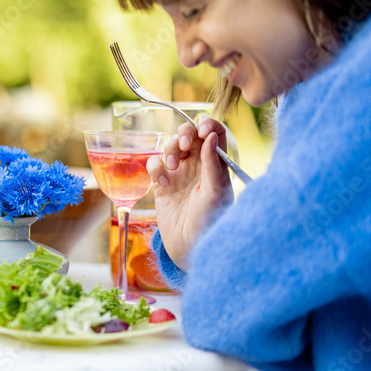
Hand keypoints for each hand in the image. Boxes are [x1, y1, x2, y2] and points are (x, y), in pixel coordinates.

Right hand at [146, 118, 233, 270]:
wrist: (189, 246)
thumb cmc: (209, 220)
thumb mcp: (216, 191)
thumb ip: (213, 163)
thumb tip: (211, 136)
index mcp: (216, 163)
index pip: (214, 133)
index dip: (207, 125)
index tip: (202, 130)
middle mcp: (198, 165)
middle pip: (190, 134)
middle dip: (184, 134)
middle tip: (184, 147)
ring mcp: (179, 173)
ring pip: (170, 146)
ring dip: (168, 150)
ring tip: (171, 167)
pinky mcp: (161, 183)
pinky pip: (154, 164)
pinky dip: (155, 169)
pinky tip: (163, 184)